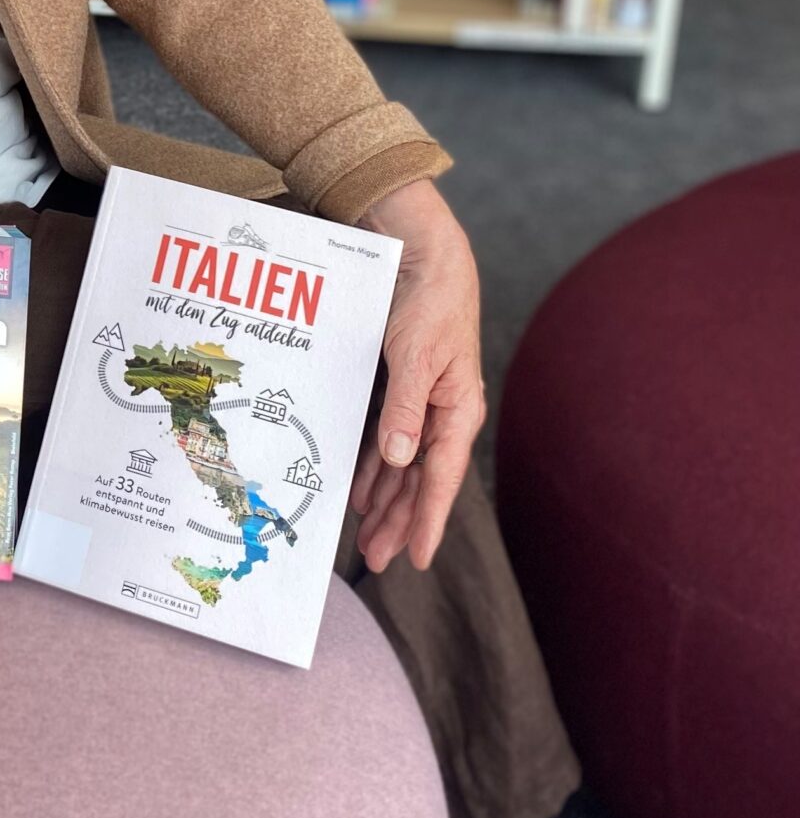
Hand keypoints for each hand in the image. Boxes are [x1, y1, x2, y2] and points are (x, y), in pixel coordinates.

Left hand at [348, 176, 483, 573]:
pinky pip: (387, 440)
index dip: (426, 521)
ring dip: (385, 500)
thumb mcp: (416, 357)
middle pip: (419, 481)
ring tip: (366, 536)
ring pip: (402, 465)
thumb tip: (401, 459)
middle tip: (377, 559)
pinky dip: (374, 465)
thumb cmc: (430, 304)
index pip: (441, 479)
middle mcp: (443, 414)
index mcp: (459, 411)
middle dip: (399, 521)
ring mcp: (422, 404)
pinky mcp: (402, 390)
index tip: (414, 558)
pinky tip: (359, 488)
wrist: (425, 257)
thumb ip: (407, 410)